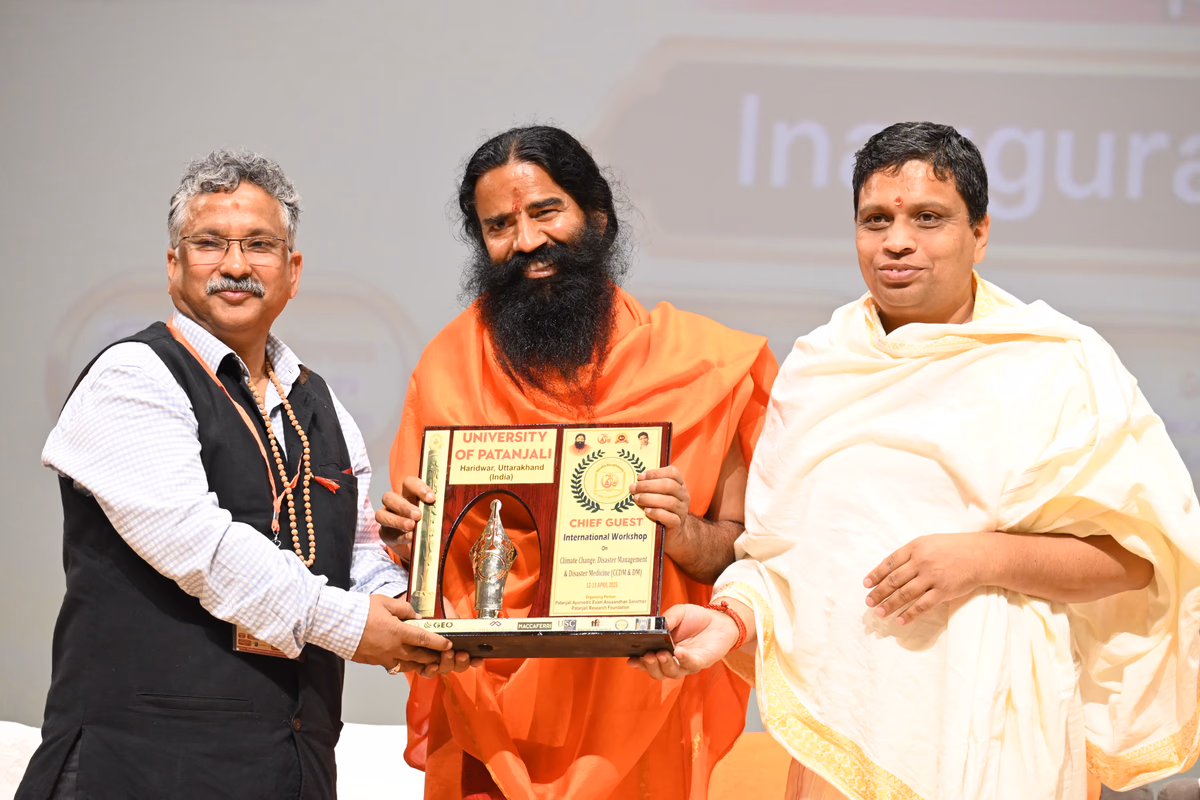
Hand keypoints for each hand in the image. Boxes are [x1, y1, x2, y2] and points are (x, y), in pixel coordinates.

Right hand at [351, 595, 463, 674]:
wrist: (336, 624)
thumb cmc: (360, 611)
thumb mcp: (385, 602)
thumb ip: (404, 609)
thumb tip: (416, 617)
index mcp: (398, 632)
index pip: (424, 640)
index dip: (439, 643)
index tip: (449, 645)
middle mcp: (393, 648)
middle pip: (419, 657)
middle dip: (432, 657)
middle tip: (441, 656)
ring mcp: (383, 658)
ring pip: (407, 665)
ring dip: (418, 664)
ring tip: (426, 661)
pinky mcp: (374, 662)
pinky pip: (392, 666)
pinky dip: (401, 664)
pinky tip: (403, 660)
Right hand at [375, 476, 434, 562]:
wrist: (421, 545)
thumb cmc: (429, 523)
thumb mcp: (435, 513)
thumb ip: (440, 507)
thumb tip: (457, 504)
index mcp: (408, 493)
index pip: (408, 483)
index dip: (418, 488)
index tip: (431, 498)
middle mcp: (394, 503)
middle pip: (389, 497)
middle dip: (404, 506)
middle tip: (418, 515)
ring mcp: (387, 518)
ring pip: (382, 515)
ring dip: (397, 520)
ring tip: (411, 526)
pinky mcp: (385, 534)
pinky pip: (387, 533)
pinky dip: (399, 536)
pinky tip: (410, 538)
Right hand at [627, 603, 738, 679]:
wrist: (718, 619)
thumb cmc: (695, 618)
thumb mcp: (678, 612)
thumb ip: (667, 618)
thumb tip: (656, 626)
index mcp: (662, 649)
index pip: (647, 661)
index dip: (638, 663)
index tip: (631, 660)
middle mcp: (673, 660)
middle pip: (658, 672)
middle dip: (650, 667)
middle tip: (647, 656)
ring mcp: (687, 663)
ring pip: (672, 673)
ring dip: (665, 665)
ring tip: (661, 654)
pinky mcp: (701, 661)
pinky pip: (691, 665)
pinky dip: (684, 660)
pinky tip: (679, 652)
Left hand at [631, 466, 690, 540]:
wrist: (675, 531)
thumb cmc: (663, 508)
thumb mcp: (660, 495)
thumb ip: (651, 486)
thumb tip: (633, 481)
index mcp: (680, 485)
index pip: (673, 473)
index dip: (656, 473)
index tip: (640, 476)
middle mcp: (683, 496)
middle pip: (669, 486)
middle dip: (648, 486)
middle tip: (633, 488)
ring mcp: (682, 510)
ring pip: (669, 501)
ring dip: (650, 499)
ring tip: (636, 499)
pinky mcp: (678, 524)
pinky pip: (670, 517)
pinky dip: (657, 513)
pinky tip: (646, 511)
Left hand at [864, 533, 993, 623]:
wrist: (980, 555)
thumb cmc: (952, 548)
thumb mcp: (928, 542)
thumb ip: (910, 554)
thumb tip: (890, 570)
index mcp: (915, 547)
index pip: (889, 563)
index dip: (876, 574)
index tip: (866, 584)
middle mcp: (921, 562)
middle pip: (894, 580)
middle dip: (879, 592)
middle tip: (868, 602)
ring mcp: (932, 577)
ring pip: (905, 594)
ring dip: (890, 604)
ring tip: (879, 612)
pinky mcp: (943, 591)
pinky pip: (923, 605)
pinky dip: (910, 614)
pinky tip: (900, 620)